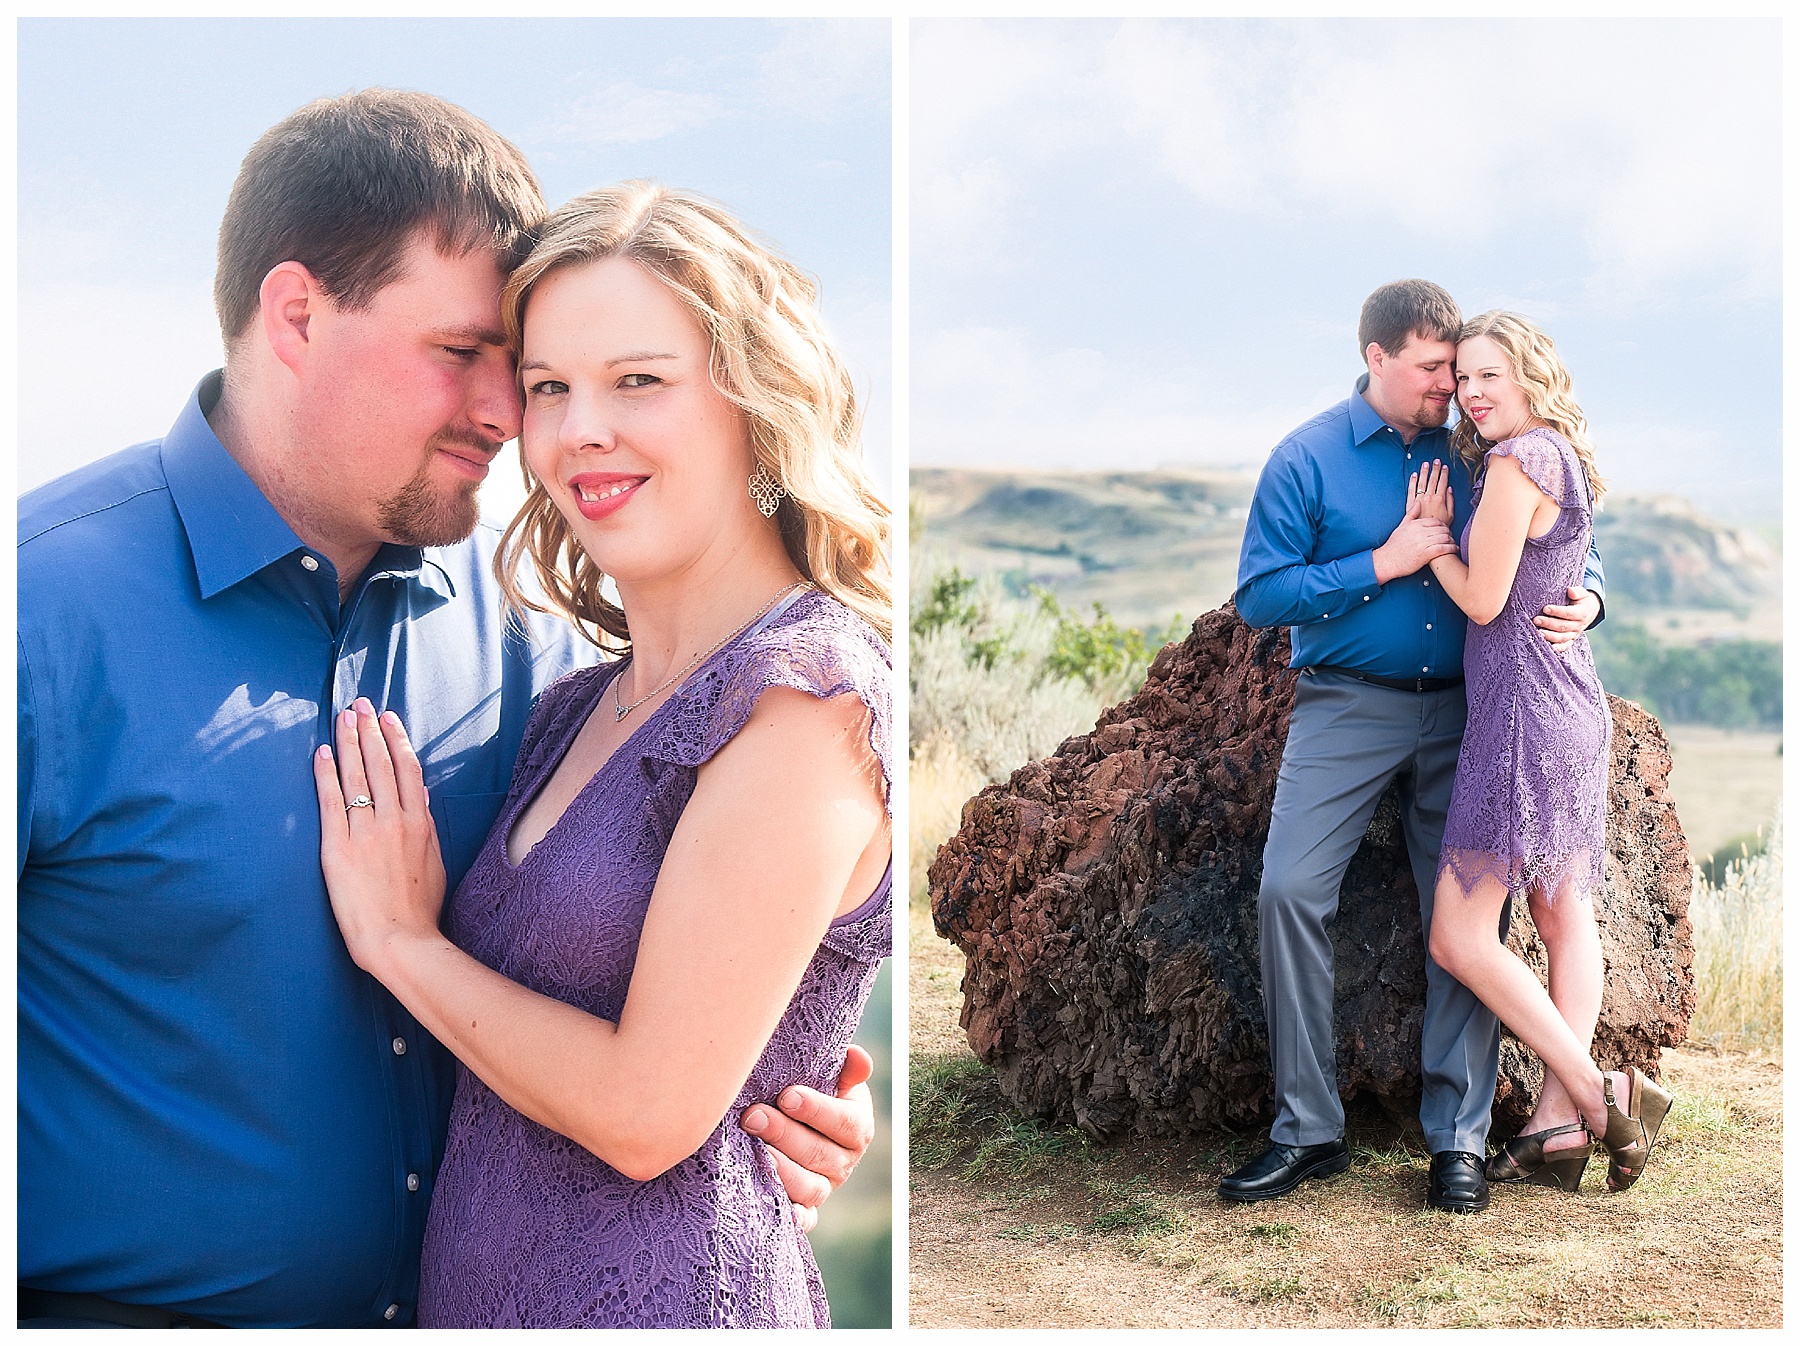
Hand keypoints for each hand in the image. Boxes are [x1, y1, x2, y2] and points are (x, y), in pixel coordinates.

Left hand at [313, 697, 446, 972]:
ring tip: (344, 717)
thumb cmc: (419, 910)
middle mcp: (395, 820)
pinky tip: (321, 753)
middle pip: (382, 763)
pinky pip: (331, 801)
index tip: (388, 719)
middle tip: (361, 704)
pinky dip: (326, 774)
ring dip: (349, 742)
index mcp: (421, 823)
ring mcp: (366, 831)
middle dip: (370, 730)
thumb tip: (422, 799)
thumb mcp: (434, 863)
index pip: (408, 769)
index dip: (396, 739)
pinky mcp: (339, 847)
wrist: (400, 940)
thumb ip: (426, 828)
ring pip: (358, 775)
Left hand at [738, 1045, 875, 1231]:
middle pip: (820, 1154)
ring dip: (782, 1170)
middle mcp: (844, 1161)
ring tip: (754, 1151)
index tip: (786, 1095)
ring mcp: (825, 1187)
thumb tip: (856, 1056)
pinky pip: (805, 1220)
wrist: (791, 1122)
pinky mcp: (806, 1208)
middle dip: (784, 1134)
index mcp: (857, 1126)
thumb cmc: (809, 1090)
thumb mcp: (830, 1076)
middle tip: (752, 1116)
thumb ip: (846, 1068)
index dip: (817, 1110)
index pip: (845, 1121)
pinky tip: (779, 1209)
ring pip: (810, 1187)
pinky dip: (795, 1218)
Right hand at [1373, 478, 1458, 584]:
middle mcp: (1420, 532)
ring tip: (1453, 543)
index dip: (1443, 525)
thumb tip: (1419, 502)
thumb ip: (1411, 514)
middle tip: (1450, 536)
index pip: (1435, 521)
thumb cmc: (1394, 545)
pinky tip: (1453, 549)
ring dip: (1451, 540)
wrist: (1388, 561)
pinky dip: (1451, 548)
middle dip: (1449, 532)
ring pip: (1444, 537)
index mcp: (1415, 524)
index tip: (1444, 529)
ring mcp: (1423, 543)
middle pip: (1442, 528)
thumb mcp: (1401, 526)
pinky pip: (1443, 548)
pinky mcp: (1426, 554)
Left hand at [1412, 459, 1454, 527]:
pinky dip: (1412, 482)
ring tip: (1425, 464)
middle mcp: (1429, 497)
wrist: (1427, 535)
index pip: (1443, 482)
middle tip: (1436, 461)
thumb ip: (1450, 501)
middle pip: (1433, 480)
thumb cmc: (1440, 525)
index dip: (1444, 473)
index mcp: (1440, 499)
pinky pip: (1411, 490)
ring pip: (1422, 482)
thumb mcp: (1451, 515)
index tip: (1445, 467)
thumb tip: (1449, 489)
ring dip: (1424, 472)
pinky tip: (1413, 475)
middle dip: (1435, 469)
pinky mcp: (1411, 504)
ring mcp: (1419, 500)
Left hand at [1534, 586, 1601, 652]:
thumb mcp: (1583, 593)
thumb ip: (1577, 591)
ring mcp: (1574, 634)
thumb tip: (1570, 590)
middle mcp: (1579, 625)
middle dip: (1549, 624)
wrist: (1589, 611)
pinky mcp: (1571, 639)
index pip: (1569, 613)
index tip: (1545, 608)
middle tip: (1536, 620)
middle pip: (1563, 626)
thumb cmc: (1581, 600)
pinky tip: (1548, 647)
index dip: (1557, 611)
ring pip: (1562, 637)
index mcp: (1582, 613)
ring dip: (1550, 636)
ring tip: (1537, 633)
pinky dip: (1557, 648)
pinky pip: (1565, 646)